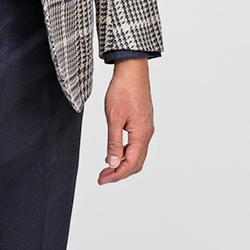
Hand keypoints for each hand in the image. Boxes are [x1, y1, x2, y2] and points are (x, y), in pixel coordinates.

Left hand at [98, 57, 153, 184]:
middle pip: (136, 163)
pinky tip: (115, 151)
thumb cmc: (123, 90)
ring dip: (123, 163)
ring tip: (107, 167)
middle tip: (103, 177)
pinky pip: (137, 144)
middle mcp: (147, 133)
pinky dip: (126, 153)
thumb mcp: (114, 118)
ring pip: (137, 154)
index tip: (102, 179)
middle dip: (120, 173)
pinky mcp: (143, 122)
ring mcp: (146, 128)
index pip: (130, 164)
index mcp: (141, 134)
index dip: (116, 175)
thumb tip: (112, 163)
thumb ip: (114, 142)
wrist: (132, 70)